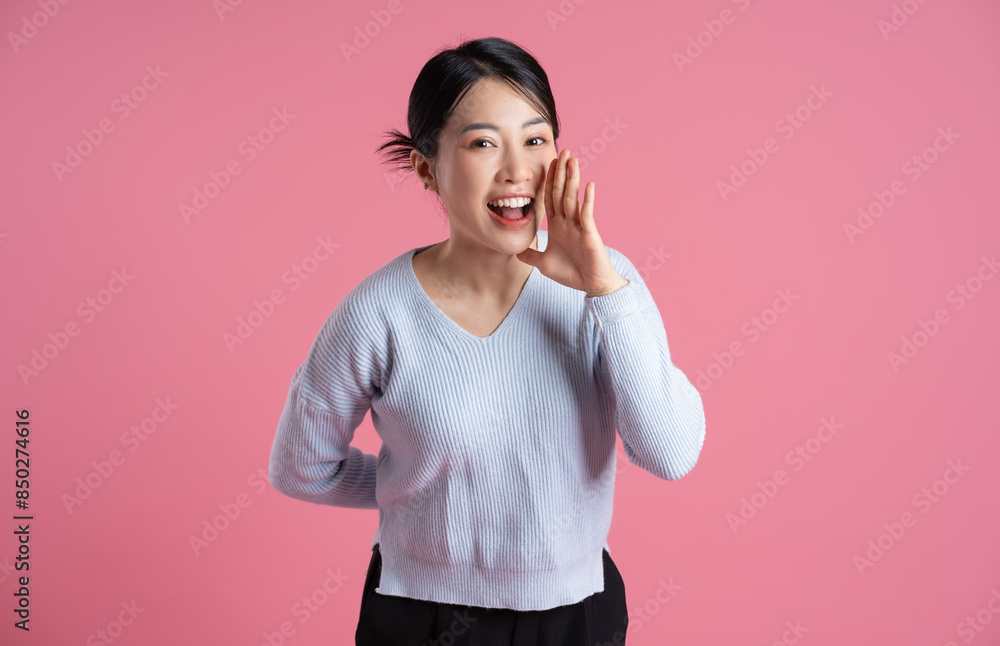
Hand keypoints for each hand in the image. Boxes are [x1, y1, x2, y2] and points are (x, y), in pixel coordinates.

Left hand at [516, 149, 628, 296]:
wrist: (591, 285)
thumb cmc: (571, 273)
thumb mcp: (543, 264)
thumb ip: (530, 255)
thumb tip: (515, 252)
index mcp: (557, 226)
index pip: (550, 198)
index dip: (548, 181)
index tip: (548, 163)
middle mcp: (568, 222)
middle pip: (562, 192)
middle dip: (561, 173)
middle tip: (563, 151)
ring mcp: (579, 226)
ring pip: (573, 199)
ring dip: (573, 179)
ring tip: (573, 160)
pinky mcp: (589, 234)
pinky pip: (587, 214)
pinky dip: (587, 200)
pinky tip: (589, 185)